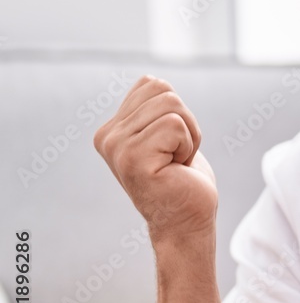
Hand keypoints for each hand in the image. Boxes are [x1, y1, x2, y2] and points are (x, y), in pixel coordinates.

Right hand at [94, 76, 216, 245]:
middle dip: (185, 122)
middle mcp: (108, 137)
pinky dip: (189, 146)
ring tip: (177, 162)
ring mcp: (118, 148)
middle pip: (163, 91)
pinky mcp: (134, 159)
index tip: (171, 145)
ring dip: (189, 135)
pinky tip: (177, 169)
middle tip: (177, 156)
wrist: (186, 223)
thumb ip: (153, 108)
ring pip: (172, 105)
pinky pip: (175, 125)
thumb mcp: (165, 134)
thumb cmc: (182, 180)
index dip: (177, 112)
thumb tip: (151, 79)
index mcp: (112, 129)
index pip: (152, 84)